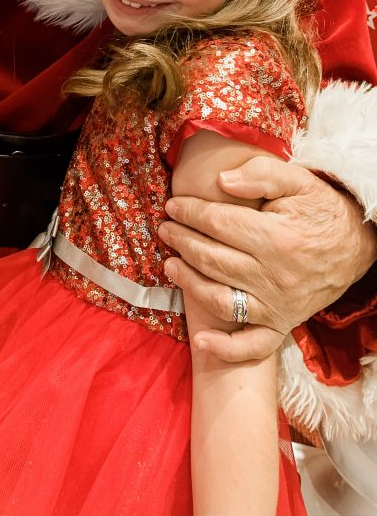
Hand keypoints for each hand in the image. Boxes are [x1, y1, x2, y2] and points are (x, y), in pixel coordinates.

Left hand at [159, 157, 376, 361]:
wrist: (358, 245)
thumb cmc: (321, 210)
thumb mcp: (297, 181)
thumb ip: (260, 174)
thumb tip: (221, 180)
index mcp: (277, 238)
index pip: (219, 224)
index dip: (190, 213)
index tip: (172, 205)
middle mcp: (275, 276)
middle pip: (213, 260)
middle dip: (182, 242)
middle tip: (165, 230)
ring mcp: (278, 305)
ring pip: (222, 300)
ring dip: (190, 284)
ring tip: (170, 264)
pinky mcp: (283, 324)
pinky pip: (253, 345)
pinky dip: (225, 348)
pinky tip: (200, 340)